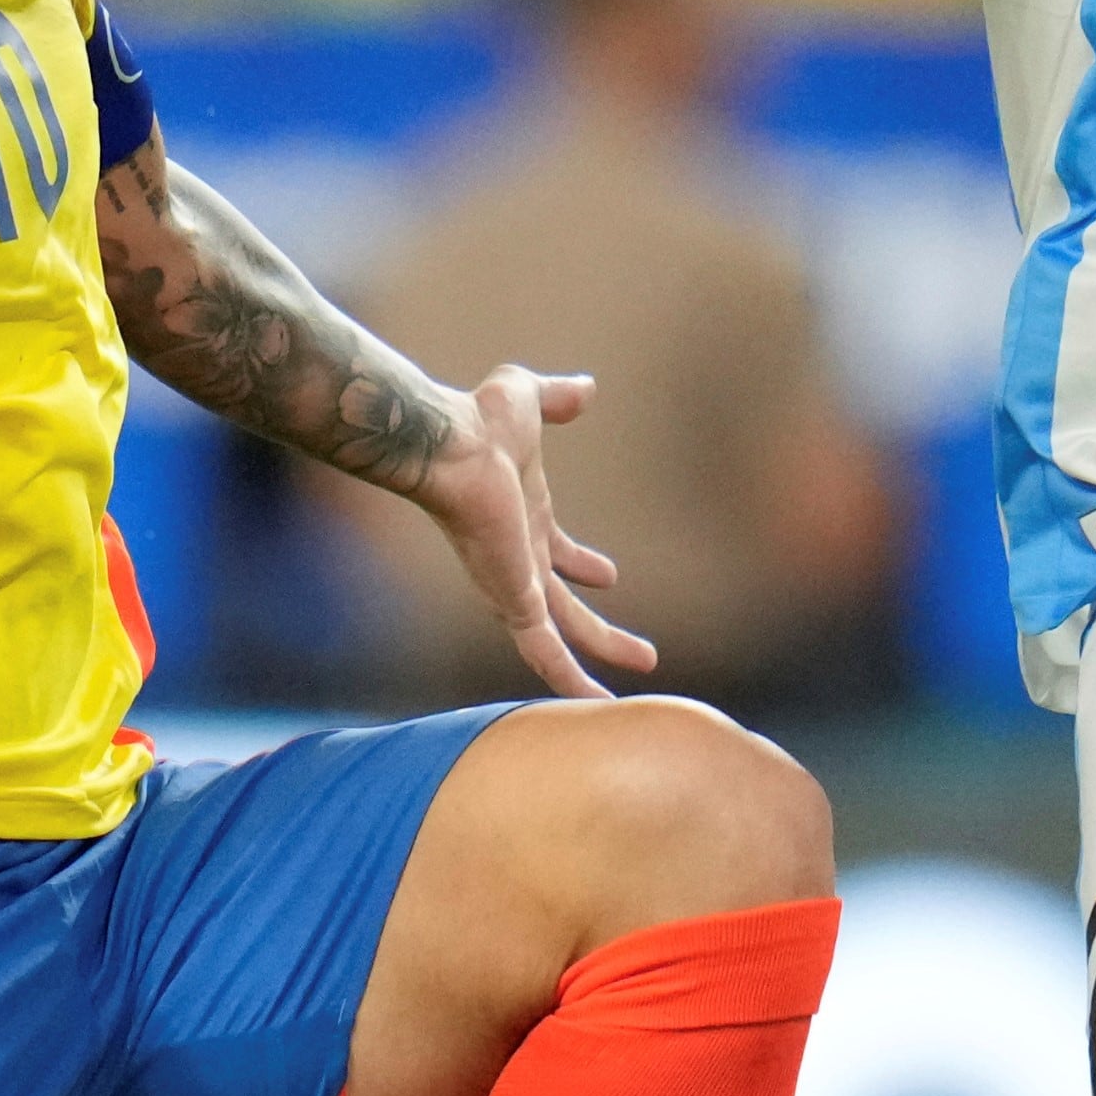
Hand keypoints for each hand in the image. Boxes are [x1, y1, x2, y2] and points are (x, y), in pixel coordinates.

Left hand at [408, 366, 655, 699]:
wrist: (450, 443)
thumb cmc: (479, 421)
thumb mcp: (530, 401)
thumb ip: (558, 398)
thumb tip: (585, 389)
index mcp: (525, 521)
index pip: (557, 555)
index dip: (582, 567)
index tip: (609, 576)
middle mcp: (518, 560)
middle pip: (567, 609)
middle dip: (603, 633)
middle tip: (645, 654)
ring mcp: (514, 585)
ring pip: (560, 640)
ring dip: (595, 666)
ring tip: (630, 694)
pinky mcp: (512, 600)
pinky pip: (543, 651)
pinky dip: (568, 679)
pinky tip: (598, 706)